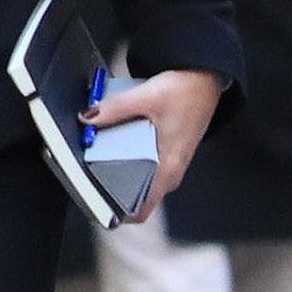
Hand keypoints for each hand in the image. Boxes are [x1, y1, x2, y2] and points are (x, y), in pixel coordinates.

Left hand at [88, 69, 226, 217]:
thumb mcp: (147, 97)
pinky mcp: (165, 149)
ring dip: (115, 168)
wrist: (206, 78)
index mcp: (169, 167)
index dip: (116, 213)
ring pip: (136, 176)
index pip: (142, 209)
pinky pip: (140, 162)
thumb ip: (115, 108)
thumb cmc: (187, 91)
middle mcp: (170, 170)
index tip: (93, 205)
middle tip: (85, 171)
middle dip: (108, 186)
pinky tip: (111, 138)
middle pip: (134, 194)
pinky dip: (124, 155)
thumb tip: (88, 118)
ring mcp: (168, 161)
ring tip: (94, 152)